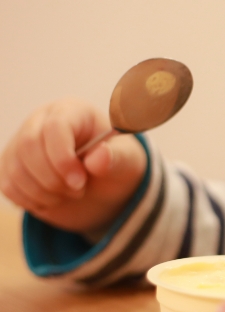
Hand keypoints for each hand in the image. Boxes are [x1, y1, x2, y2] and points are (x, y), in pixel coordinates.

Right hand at [0, 99, 146, 234]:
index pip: (55, 126)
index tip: (80, 181)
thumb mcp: (126, 161)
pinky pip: (9, 186)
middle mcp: (41, 121)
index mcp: (73, 111)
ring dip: (44, 192)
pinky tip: (53, 198)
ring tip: (70, 194)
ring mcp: (20, 143)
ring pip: (16, 169)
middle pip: (29, 146)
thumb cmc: (115, 165)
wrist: (102, 185)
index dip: (63, 158)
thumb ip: (116, 158)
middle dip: (54, 178)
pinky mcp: (11, 165)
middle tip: (79, 190)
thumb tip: (99, 157)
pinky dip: (31, 200)